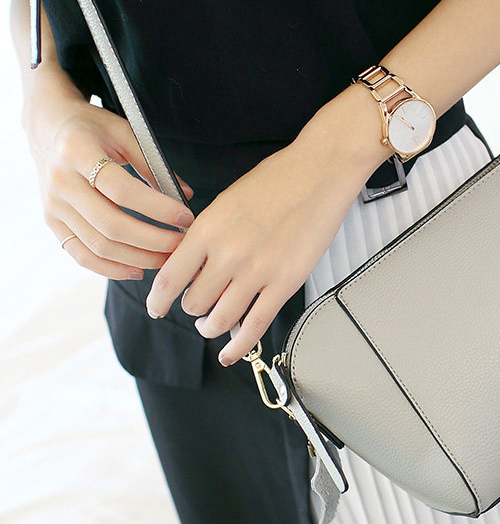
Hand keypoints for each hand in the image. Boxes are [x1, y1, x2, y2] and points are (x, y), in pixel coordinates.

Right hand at [24, 89, 195, 279]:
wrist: (48, 127)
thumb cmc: (93, 128)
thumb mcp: (123, 132)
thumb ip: (153, 163)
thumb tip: (186, 195)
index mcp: (78, 152)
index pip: (122, 190)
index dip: (157, 208)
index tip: (185, 217)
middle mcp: (60, 181)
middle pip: (111, 224)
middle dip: (153, 240)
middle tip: (182, 244)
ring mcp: (53, 205)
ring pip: (98, 245)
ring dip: (138, 258)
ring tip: (167, 259)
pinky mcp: (52, 222)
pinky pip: (81, 254)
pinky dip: (110, 268)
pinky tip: (138, 269)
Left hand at [144, 86, 392, 364]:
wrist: (319, 171)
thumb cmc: (278, 179)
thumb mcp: (227, 200)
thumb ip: (207, 235)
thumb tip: (192, 265)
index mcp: (207, 229)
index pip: (169, 278)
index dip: (158, 300)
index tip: (156, 307)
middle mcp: (227, 253)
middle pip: (194, 302)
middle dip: (194, 308)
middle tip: (200, 306)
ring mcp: (257, 271)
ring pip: (219, 320)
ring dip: (212, 327)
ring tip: (214, 324)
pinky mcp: (285, 283)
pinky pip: (254, 326)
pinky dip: (239, 346)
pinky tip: (231, 352)